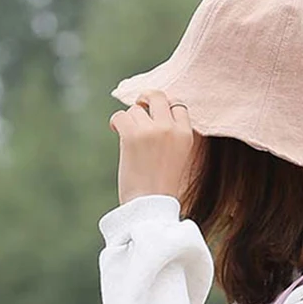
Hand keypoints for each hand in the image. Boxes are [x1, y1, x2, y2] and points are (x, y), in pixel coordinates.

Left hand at [109, 89, 195, 205]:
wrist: (150, 208)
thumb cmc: (161, 188)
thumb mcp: (177, 158)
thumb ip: (171, 135)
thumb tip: (152, 111)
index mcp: (186, 135)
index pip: (177, 105)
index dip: (164, 109)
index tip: (155, 118)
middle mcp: (171, 129)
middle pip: (157, 96)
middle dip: (145, 101)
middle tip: (139, 110)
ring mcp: (152, 130)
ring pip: (135, 109)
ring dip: (130, 121)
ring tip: (130, 140)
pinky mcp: (132, 135)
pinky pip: (120, 116)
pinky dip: (116, 123)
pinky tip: (116, 132)